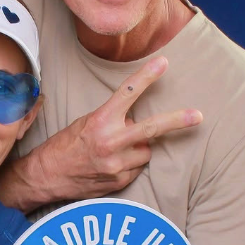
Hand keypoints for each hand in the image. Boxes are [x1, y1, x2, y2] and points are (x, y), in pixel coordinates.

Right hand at [3, 56, 201, 209]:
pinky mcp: (119, 182)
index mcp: (100, 121)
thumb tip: (138, 120)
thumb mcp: (85, 123)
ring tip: (117, 150)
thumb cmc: (65, 145)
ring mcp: (116, 165)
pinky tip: (111, 164)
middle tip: (198, 116)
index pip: (128, 93)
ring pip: (145, 151)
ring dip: (139, 148)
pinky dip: (130, 164)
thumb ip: (113, 120)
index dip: (147, 76)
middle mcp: (110, 142)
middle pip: (152, 129)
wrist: (46, 176)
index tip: (164, 63)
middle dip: (177, 121)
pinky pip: (136, 169)